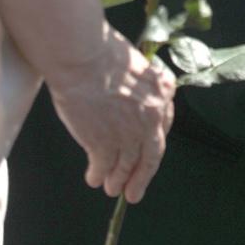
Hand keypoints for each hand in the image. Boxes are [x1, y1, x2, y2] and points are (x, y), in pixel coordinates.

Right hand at [49, 23, 174, 203]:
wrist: (81, 55)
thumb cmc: (103, 52)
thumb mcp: (136, 66)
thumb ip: (140, 90)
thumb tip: (134, 107)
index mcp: (162, 93)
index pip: (163, 128)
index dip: (151, 147)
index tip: (147, 159)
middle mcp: (151, 117)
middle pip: (150, 156)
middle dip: (141, 177)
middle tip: (134, 193)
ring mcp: (128, 133)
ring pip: (126, 165)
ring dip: (118, 179)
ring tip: (111, 187)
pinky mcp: (103, 143)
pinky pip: (103, 165)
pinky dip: (98, 174)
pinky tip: (93, 177)